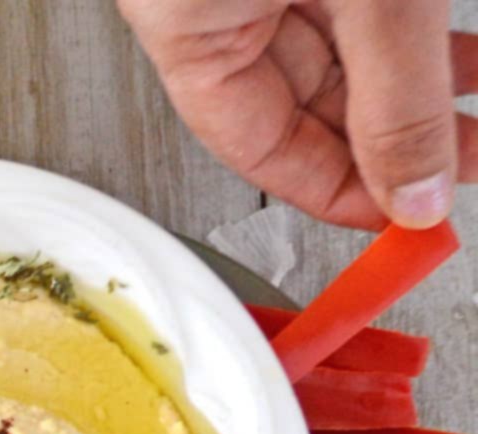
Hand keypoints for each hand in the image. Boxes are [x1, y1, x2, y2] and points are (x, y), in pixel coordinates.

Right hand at [118, 0, 477, 228]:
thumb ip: (397, 95)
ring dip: (407, 78)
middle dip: (389, 133)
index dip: (339, 190)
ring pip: (332, 48)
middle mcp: (210, 0)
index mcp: (185, 25)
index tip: (406, 212)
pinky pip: (347, 2)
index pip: (260, 147)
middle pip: (300, 104)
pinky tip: (451, 44)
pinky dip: (401, 27)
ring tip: (472, 97)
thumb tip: (416, 190)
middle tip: (460, 159)